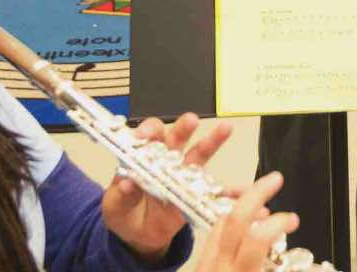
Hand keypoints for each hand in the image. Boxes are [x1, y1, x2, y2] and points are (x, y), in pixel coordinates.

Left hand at [101, 113, 233, 261]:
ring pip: (199, 155)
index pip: (148, 135)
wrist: (138, 236)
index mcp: (144, 156)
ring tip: (225, 129)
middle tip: (190, 120)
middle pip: (176, 139)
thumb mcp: (115, 205)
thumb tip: (127, 183)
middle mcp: (167, 161)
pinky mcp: (195, 196)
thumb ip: (122, 194)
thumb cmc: (125, 212)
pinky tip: (241, 189)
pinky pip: (215, 192)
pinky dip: (230, 192)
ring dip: (212, 142)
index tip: (148, 134)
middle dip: (183, 128)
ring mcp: (184, 177)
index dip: (149, 131)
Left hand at [194, 172, 296, 271]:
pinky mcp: (199, 266)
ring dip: (242, 208)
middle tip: (275, 179)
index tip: (292, 219)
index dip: (277, 223)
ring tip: (264, 209)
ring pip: (220, 223)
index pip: (256, 238)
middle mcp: (218, 266)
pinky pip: (213, 236)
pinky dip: (231, 225)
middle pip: (233, 219)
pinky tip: (245, 228)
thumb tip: (306, 261)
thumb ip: (282, 269)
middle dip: (255, 194)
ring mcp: (205, 265)